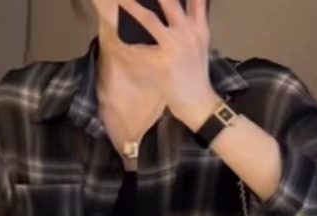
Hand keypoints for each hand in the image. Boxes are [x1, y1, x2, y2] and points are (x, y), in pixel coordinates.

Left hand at [118, 0, 217, 128]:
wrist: (199, 103)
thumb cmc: (196, 73)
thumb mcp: (201, 41)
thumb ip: (195, 17)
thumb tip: (192, 3)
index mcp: (198, 25)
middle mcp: (187, 31)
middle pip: (168, 1)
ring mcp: (174, 46)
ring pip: (149, 19)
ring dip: (131, 7)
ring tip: (118, 0)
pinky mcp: (163, 63)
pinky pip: (139, 48)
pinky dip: (126, 38)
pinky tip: (115, 27)